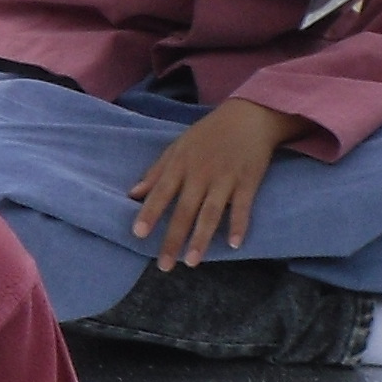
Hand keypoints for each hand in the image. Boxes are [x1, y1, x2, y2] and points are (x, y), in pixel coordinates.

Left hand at [128, 95, 309, 269]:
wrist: (249, 116)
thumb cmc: (208, 134)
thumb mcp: (178, 147)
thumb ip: (156, 172)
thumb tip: (133, 194)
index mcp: (181, 165)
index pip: (161, 192)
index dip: (150, 213)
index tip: (138, 234)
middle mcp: (201, 174)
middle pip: (185, 210)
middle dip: (173, 239)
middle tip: (164, 266)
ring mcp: (225, 178)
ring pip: (211, 213)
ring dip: (201, 238)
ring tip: (192, 262)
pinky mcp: (248, 181)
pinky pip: (242, 206)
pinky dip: (239, 224)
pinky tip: (233, 244)